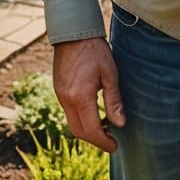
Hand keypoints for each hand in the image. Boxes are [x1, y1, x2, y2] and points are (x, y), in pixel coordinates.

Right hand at [52, 36, 125, 151]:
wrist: (73, 33)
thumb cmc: (95, 50)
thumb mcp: (110, 73)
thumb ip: (114, 100)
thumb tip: (120, 124)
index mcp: (80, 97)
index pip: (91, 130)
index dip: (103, 142)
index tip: (115, 146)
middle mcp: (66, 100)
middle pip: (79, 131)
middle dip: (95, 139)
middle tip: (111, 140)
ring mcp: (60, 95)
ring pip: (72, 123)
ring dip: (87, 130)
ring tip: (106, 126)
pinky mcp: (59, 90)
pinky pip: (69, 113)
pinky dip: (81, 119)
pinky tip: (94, 112)